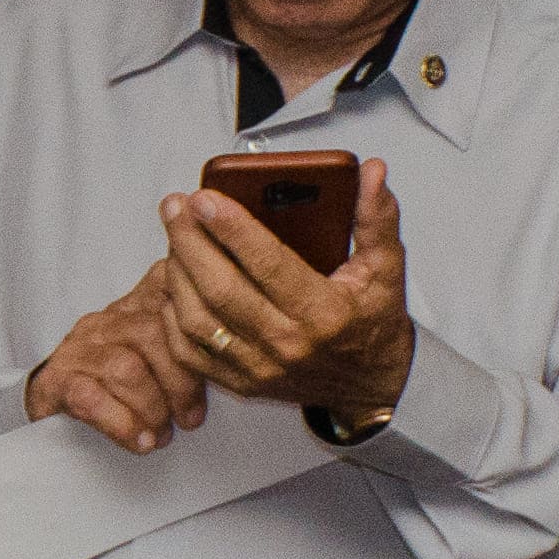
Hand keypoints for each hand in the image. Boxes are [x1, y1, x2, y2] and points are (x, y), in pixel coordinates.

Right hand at [23, 265, 211, 455]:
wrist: (52, 396)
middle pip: (151, 334)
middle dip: (180, 383)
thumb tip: (248, 360)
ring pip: (124, 368)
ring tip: (163, 435)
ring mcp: (78, 349)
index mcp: (137, 303)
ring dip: (152, 408)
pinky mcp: (57, 381)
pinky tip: (140, 442)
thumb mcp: (159, 349)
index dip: (201, 329)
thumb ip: (194, 341)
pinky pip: (90, 398)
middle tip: (191, 420)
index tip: (224, 369)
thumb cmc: (121, 378)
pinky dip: (121, 424)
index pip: (173, 294)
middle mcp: (106, 320)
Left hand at [161, 160, 413, 414]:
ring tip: (174, 235)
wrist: (371, 385)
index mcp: (324, 312)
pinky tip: (172, 280)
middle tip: (176, 206)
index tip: (205, 198)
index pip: (269, 265)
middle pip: (221, 290)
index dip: (233, 230)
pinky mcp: (239, 382)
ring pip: (197, 319)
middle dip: (190, 243)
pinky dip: (172, 314)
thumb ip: (376, 218)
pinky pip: (189, 351)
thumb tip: (371, 172)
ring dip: (177, 273)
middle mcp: (287, 343)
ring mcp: (259, 367)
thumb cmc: (374, 323)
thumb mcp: (387, 268)